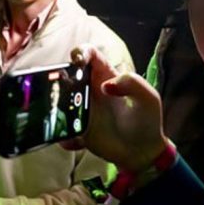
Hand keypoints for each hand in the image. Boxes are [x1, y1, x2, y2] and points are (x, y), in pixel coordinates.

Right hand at [61, 45, 167, 172]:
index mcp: (105, 75)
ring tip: (63, 116)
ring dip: (55, 106)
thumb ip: (132, 83)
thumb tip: (105, 86)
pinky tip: (74, 142)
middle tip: (62, 90)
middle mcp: (88, 89)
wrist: (142, 151)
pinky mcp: (76, 129)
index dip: (81, 52)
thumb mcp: (148, 98)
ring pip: (58, 101)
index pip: (89, 54)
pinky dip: (63, 135)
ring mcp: (80, 109)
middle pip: (65, 75)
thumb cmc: (147, 120)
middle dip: (57, 78)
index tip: (78, 62)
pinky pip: (62, 128)